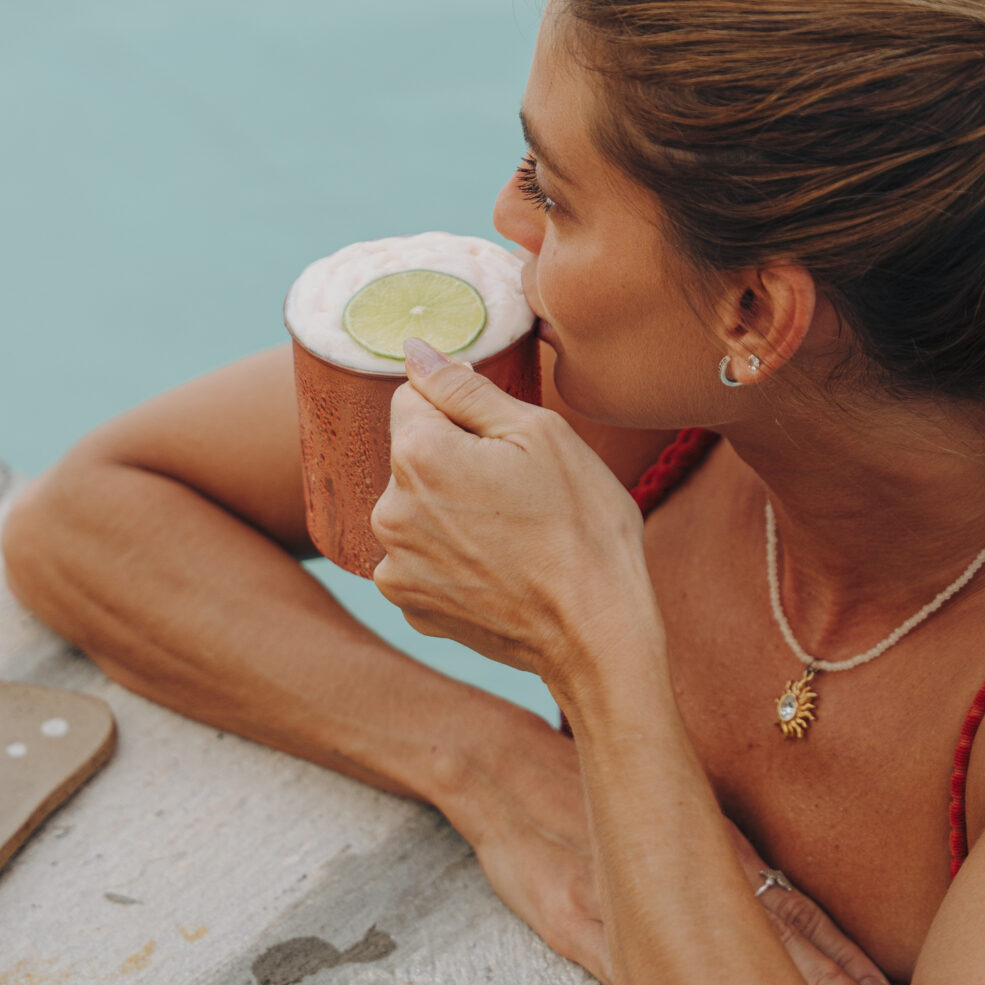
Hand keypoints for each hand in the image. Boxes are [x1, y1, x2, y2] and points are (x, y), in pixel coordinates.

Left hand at [373, 340, 652, 685]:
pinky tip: (498, 568)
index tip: (502, 442)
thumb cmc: (581, 527)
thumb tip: (414, 352)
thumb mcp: (539, 433)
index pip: (413, 398)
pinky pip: (422, 558)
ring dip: (451, 511)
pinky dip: (452, 557)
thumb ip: (465, 389)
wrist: (597, 633)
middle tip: (518, 493)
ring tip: (511, 535)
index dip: (462, 411)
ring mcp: (395, 565)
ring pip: (418, 508)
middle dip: (454, 462)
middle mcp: (388, 511)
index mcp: (418, 456)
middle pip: (413, 457)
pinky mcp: (409, 605)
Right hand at [440, 711, 898, 984]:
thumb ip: (712, 858)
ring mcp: (628, 899)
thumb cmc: (582, 792)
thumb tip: (780, 912)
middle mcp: (678, 869)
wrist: (493, 765)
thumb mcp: (656, 813)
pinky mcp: (576, 919)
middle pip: (769, 929)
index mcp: (704, 847)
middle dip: (831, 979)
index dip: (839, 952)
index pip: (787, 907)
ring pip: (716, 949)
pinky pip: (637, 970)